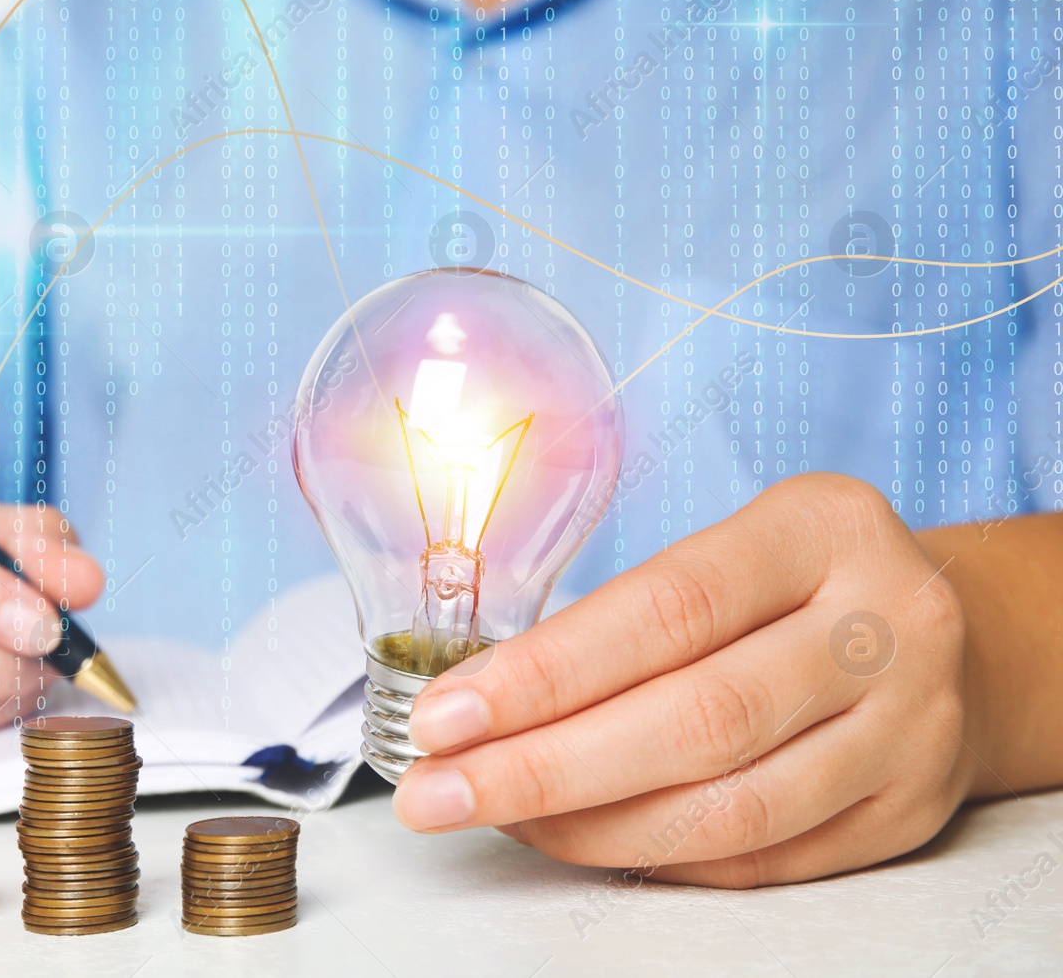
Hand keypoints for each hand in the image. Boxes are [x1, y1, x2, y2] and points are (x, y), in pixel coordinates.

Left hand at [393, 472, 982, 886]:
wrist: (951, 636)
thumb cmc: (797, 584)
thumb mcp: (731, 548)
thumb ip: (626, 615)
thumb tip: (480, 701)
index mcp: (822, 530)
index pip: (668, 610)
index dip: (546, 673)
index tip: (445, 715)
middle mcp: (885, 626)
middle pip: (698, 721)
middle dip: (543, 768)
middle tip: (436, 792)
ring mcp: (910, 729)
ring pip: (731, 809)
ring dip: (588, 826)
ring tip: (497, 817)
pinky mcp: (906, 812)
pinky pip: (761, 857)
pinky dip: (654, 856)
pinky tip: (577, 836)